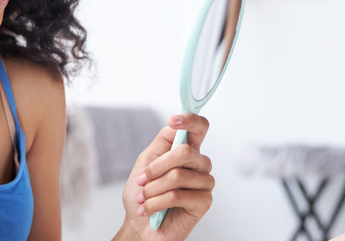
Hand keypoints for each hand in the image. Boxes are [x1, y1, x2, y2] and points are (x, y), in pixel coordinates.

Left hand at [118, 114, 214, 240]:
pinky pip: (178, 195)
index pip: (199, 128)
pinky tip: (149, 209)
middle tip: (142, 180)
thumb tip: (173, 126)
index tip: (173, 120)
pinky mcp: (204, 201)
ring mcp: (204, 183)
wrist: (140, 225)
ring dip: (153, 189)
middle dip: (156, 167)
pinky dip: (157, 203)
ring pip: (178, 175)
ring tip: (144, 198)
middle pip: (185, 151)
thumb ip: (161, 143)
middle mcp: (199, 164)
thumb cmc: (143, 195)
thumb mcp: (145, 163)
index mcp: (187, 151)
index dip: (190, 120)